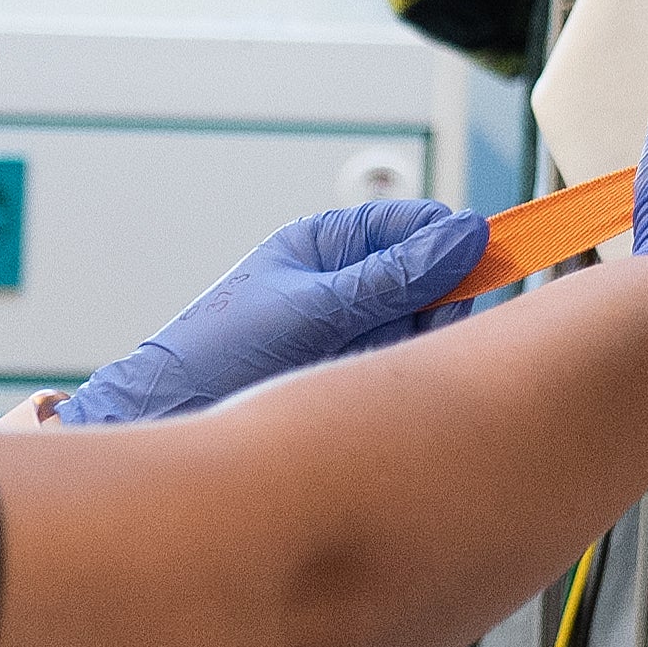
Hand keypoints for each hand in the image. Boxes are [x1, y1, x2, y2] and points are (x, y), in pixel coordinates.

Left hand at [55, 194, 489, 428]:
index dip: (452, 244)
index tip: (482, 269)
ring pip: (426, 329)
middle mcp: (348, 285)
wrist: (166, 422)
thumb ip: (394, 278)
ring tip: (388, 369)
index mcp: (329, 245)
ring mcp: (354, 334)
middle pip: (433, 279)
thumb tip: (469, 235)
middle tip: (428, 332)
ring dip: (424, 348)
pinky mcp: (353, 378)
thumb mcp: (313, 308)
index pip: (416, 224)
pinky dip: (407, 381)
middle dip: (443, 304)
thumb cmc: (218, 352)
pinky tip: (388, 395)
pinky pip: (405, 371)